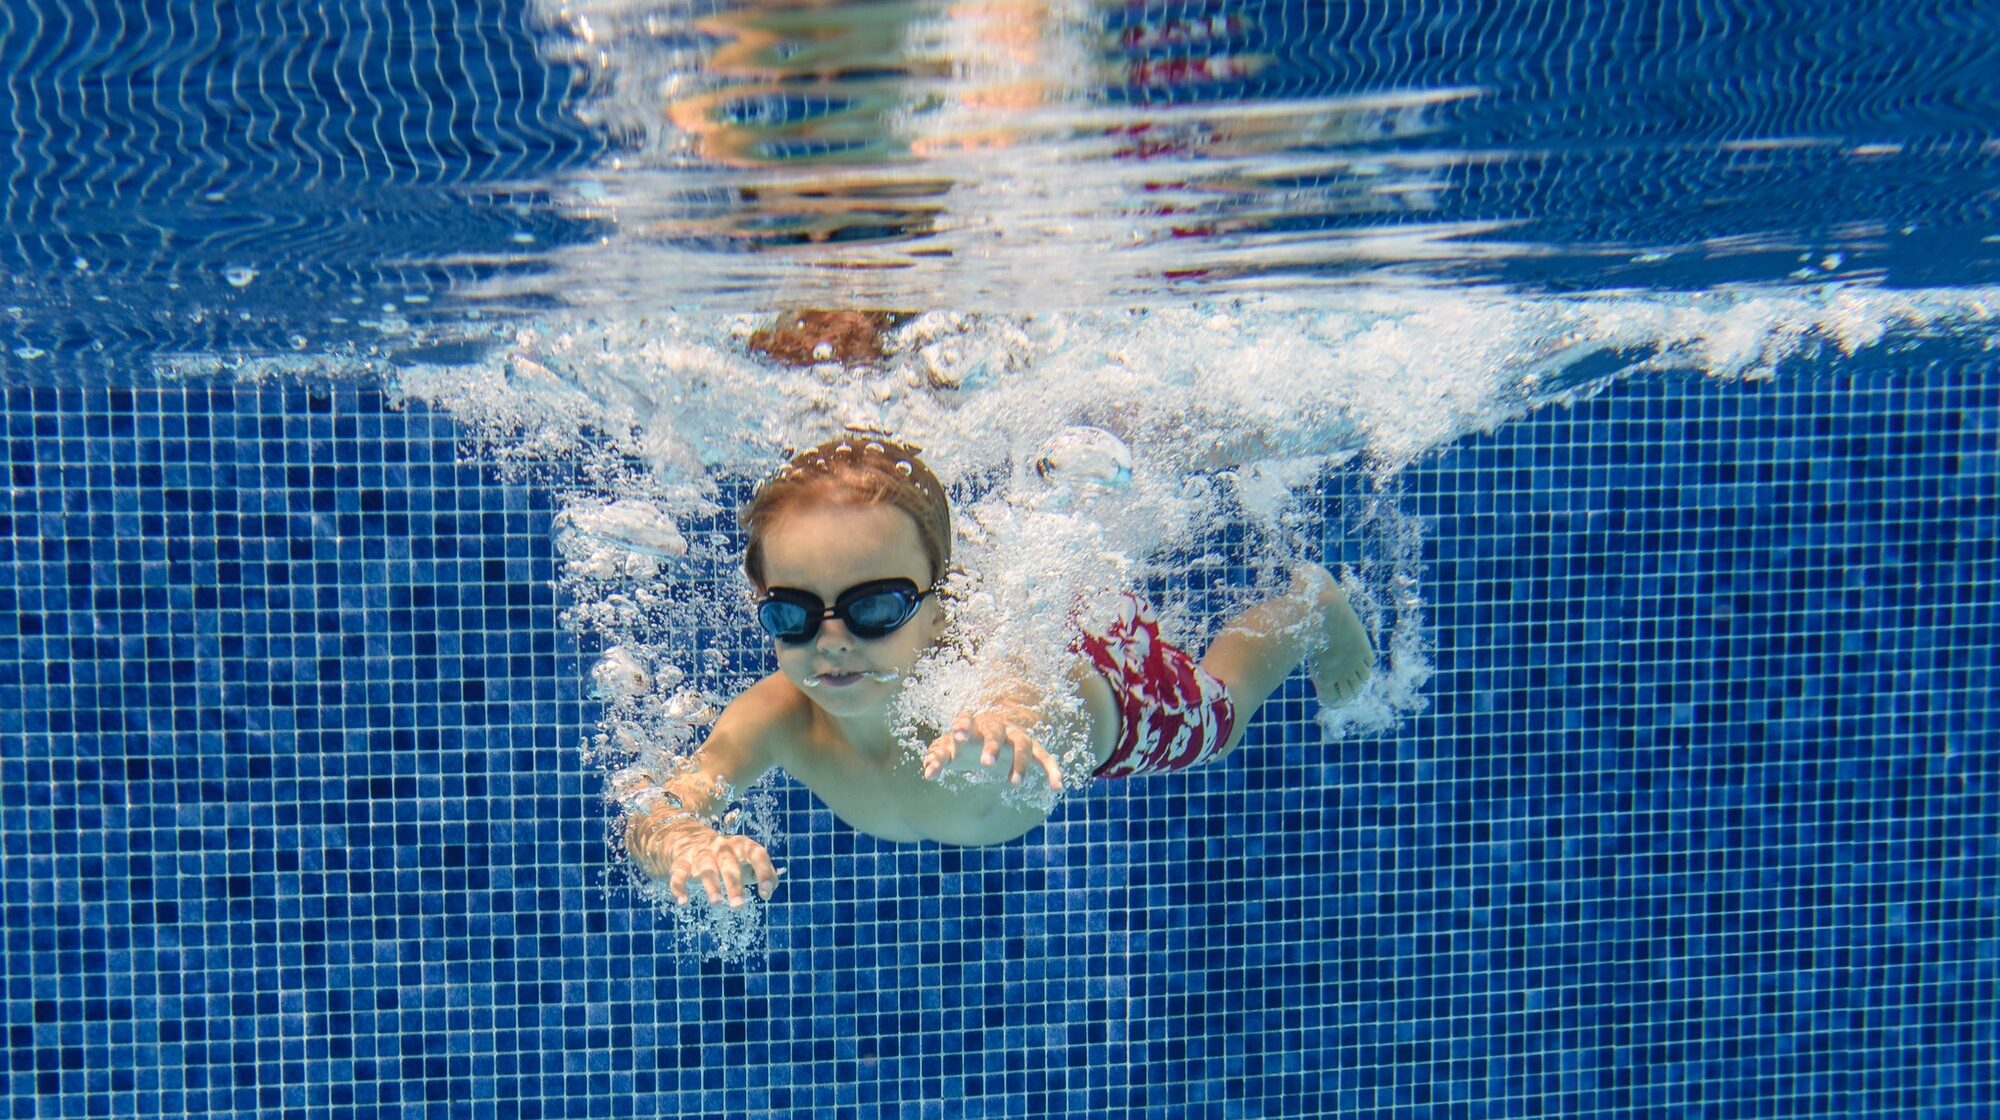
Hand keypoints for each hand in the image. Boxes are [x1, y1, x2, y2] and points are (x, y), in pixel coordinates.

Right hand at [630, 813, 780, 906]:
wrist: (688, 836)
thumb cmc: (727, 856)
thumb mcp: (747, 859)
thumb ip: (764, 872)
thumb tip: (770, 889)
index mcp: (741, 845)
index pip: (756, 854)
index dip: (763, 872)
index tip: (766, 892)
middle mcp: (721, 847)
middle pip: (729, 864)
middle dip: (734, 884)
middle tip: (738, 906)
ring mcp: (700, 853)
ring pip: (706, 868)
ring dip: (711, 885)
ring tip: (716, 902)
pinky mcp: (681, 861)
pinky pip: (679, 873)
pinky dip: (679, 887)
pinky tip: (683, 902)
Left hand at [922, 709, 1062, 790]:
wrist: (989, 738)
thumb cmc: (965, 744)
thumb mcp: (948, 750)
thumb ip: (937, 759)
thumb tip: (929, 773)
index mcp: (972, 725)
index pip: (967, 719)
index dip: (963, 726)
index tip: (958, 735)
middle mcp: (996, 728)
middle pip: (996, 731)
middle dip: (992, 745)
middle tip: (986, 764)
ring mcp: (1016, 738)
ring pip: (1022, 745)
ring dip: (1019, 763)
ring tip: (1014, 783)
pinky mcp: (1032, 750)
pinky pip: (1045, 758)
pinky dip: (1053, 770)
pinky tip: (1058, 787)